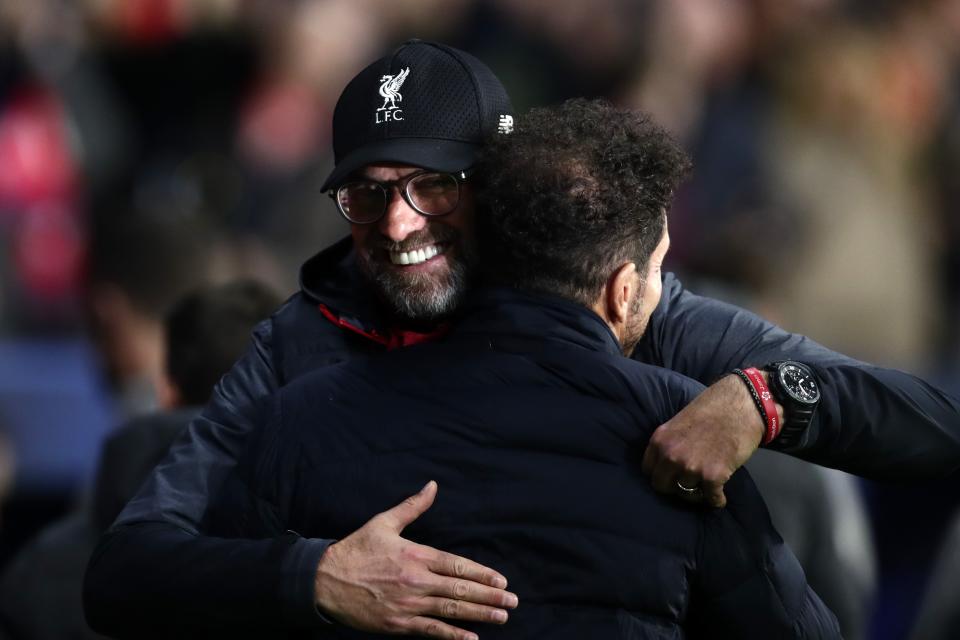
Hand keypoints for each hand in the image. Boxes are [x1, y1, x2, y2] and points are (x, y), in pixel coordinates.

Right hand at [314, 480, 517, 639]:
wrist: (324, 580)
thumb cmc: (356, 549)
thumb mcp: (384, 522)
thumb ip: (413, 506)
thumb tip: (433, 485)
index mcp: (415, 554)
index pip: (457, 566)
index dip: (481, 574)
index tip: (501, 581)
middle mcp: (416, 580)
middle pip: (460, 590)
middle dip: (489, 597)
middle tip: (512, 602)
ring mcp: (408, 605)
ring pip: (451, 611)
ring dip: (479, 615)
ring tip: (501, 618)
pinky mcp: (397, 624)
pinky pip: (430, 632)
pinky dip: (452, 637)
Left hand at [641, 373, 781, 507]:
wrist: (741, 405)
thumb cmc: (712, 409)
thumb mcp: (679, 422)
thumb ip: (670, 443)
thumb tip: (667, 462)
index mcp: (659, 440)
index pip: (648, 470)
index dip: (660, 474)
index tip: (670, 476)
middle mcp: (671, 456)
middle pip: (662, 487)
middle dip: (674, 487)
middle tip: (687, 484)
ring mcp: (691, 467)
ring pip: (687, 495)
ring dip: (697, 493)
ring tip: (706, 487)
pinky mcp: (713, 476)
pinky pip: (711, 499)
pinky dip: (716, 500)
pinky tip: (720, 497)